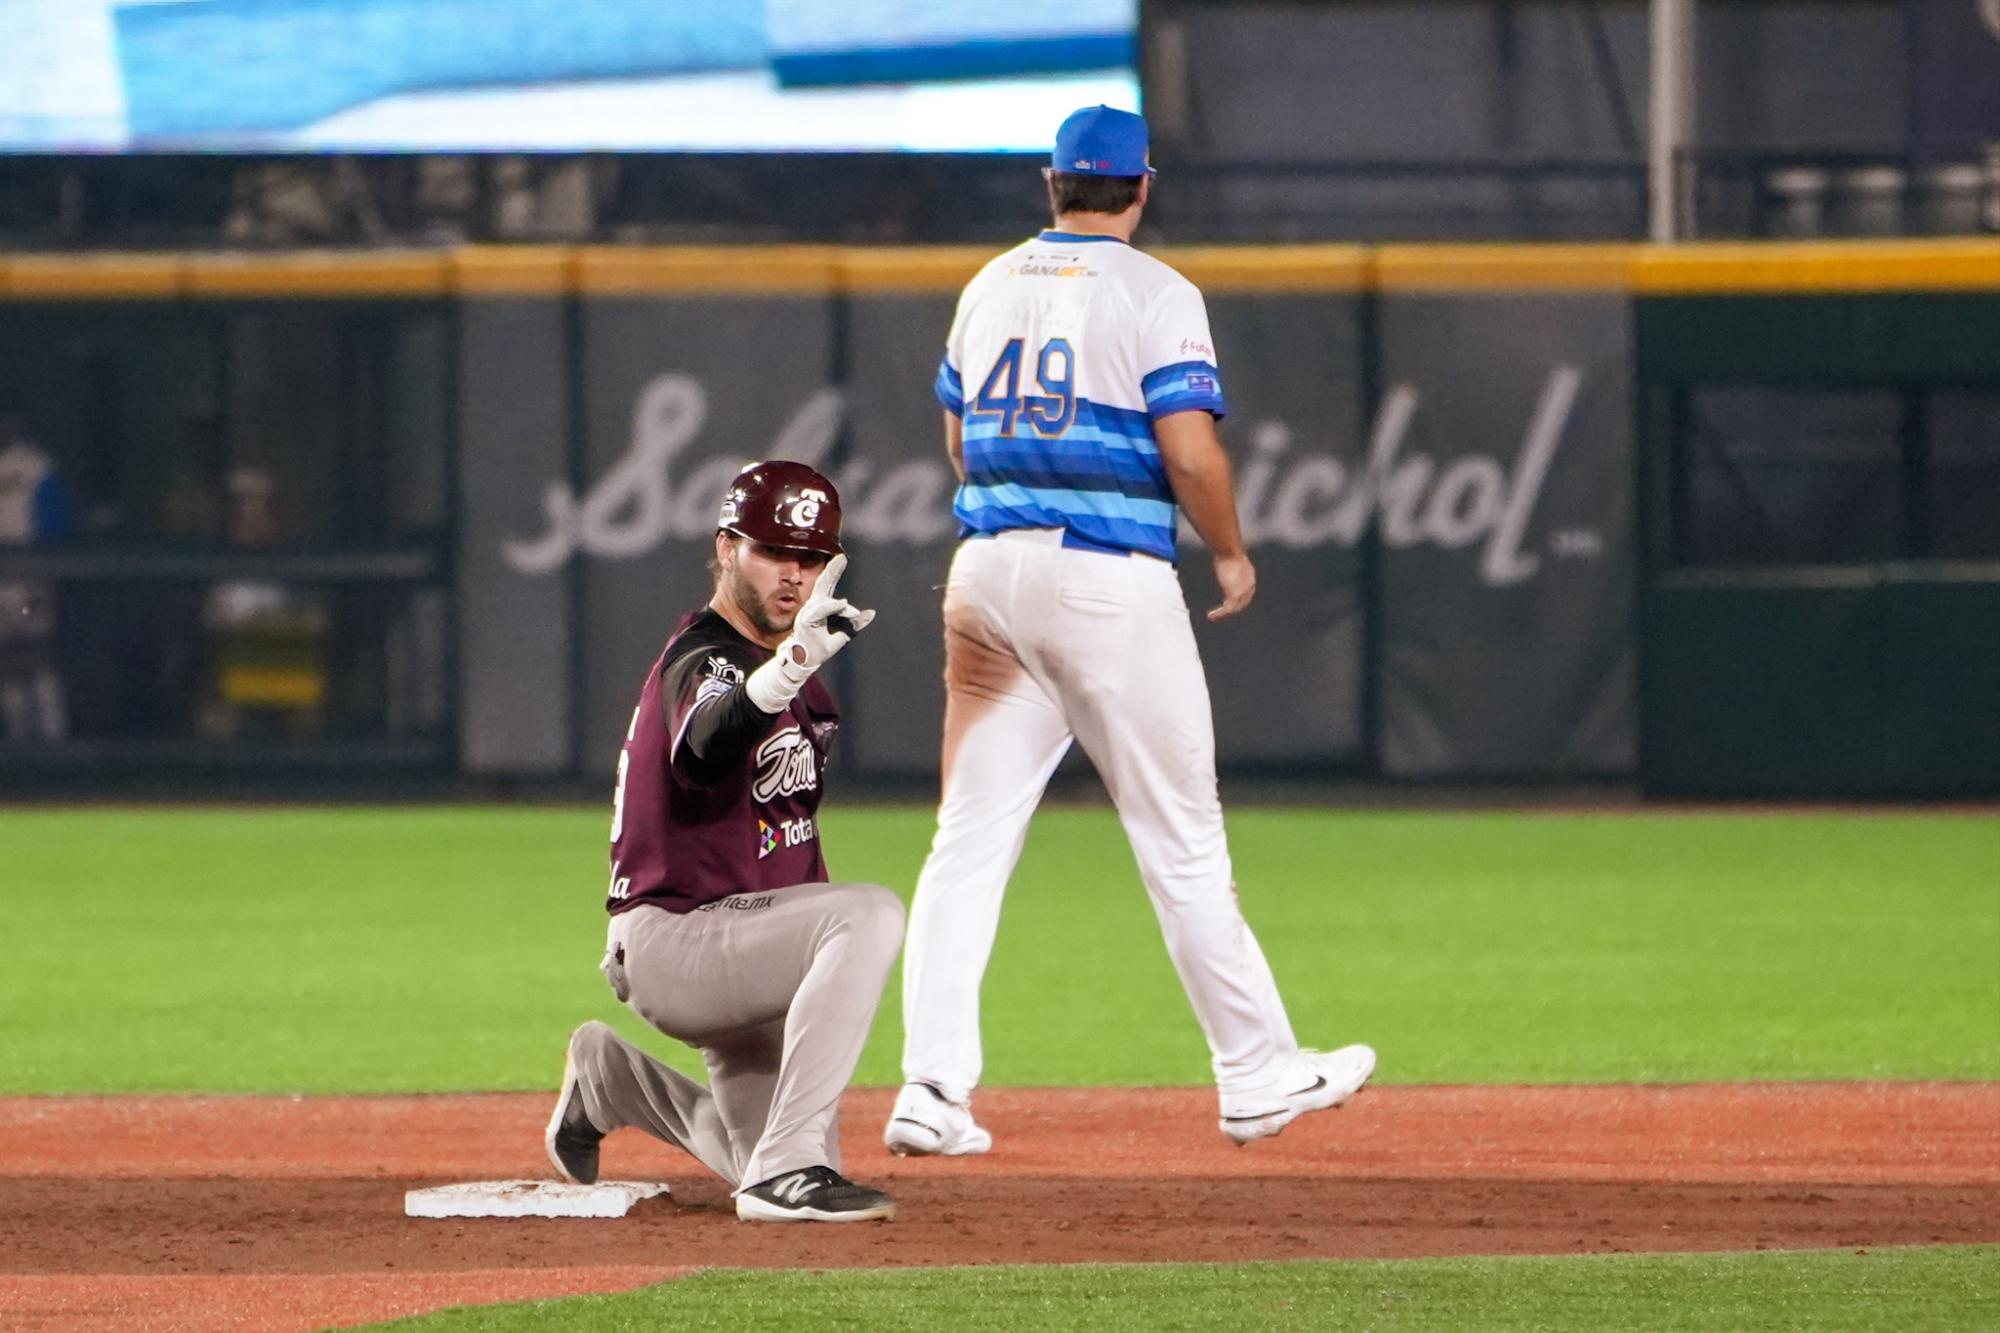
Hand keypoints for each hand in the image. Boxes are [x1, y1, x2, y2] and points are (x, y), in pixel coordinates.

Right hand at [747, 554, 875, 710]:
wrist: (804, 662)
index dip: (834, 570)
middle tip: (841, 557)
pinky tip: (843, 604)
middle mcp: (814, 606)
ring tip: (854, 614)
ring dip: (842, 608)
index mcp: (821, 607)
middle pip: (823, 584)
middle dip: (832, 570)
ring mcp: (808, 613)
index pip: (828, 585)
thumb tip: (872, 613)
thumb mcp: (842, 635)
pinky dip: (833, 608)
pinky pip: (822, 611)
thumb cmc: (820, 648)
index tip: (843, 557)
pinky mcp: (806, 621)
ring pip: (827, 603)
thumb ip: (855, 624)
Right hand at [1207, 551, 1255, 620]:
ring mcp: (1243, 592)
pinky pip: (1227, 608)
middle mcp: (1249, 586)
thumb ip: (1228, 561)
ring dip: (1224, 613)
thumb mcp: (1230, 557)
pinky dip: (1218, 613)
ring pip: (1234, 607)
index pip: (1247, 592)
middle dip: (1233, 608)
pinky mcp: (1234, 595)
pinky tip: (1211, 615)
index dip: (1241, 599)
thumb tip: (1219, 551)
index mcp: (1250, 576)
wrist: (1229, 551)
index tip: (1231, 602)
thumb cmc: (1227, 549)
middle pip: (1243, 602)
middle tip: (1223, 612)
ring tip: (1213, 616)